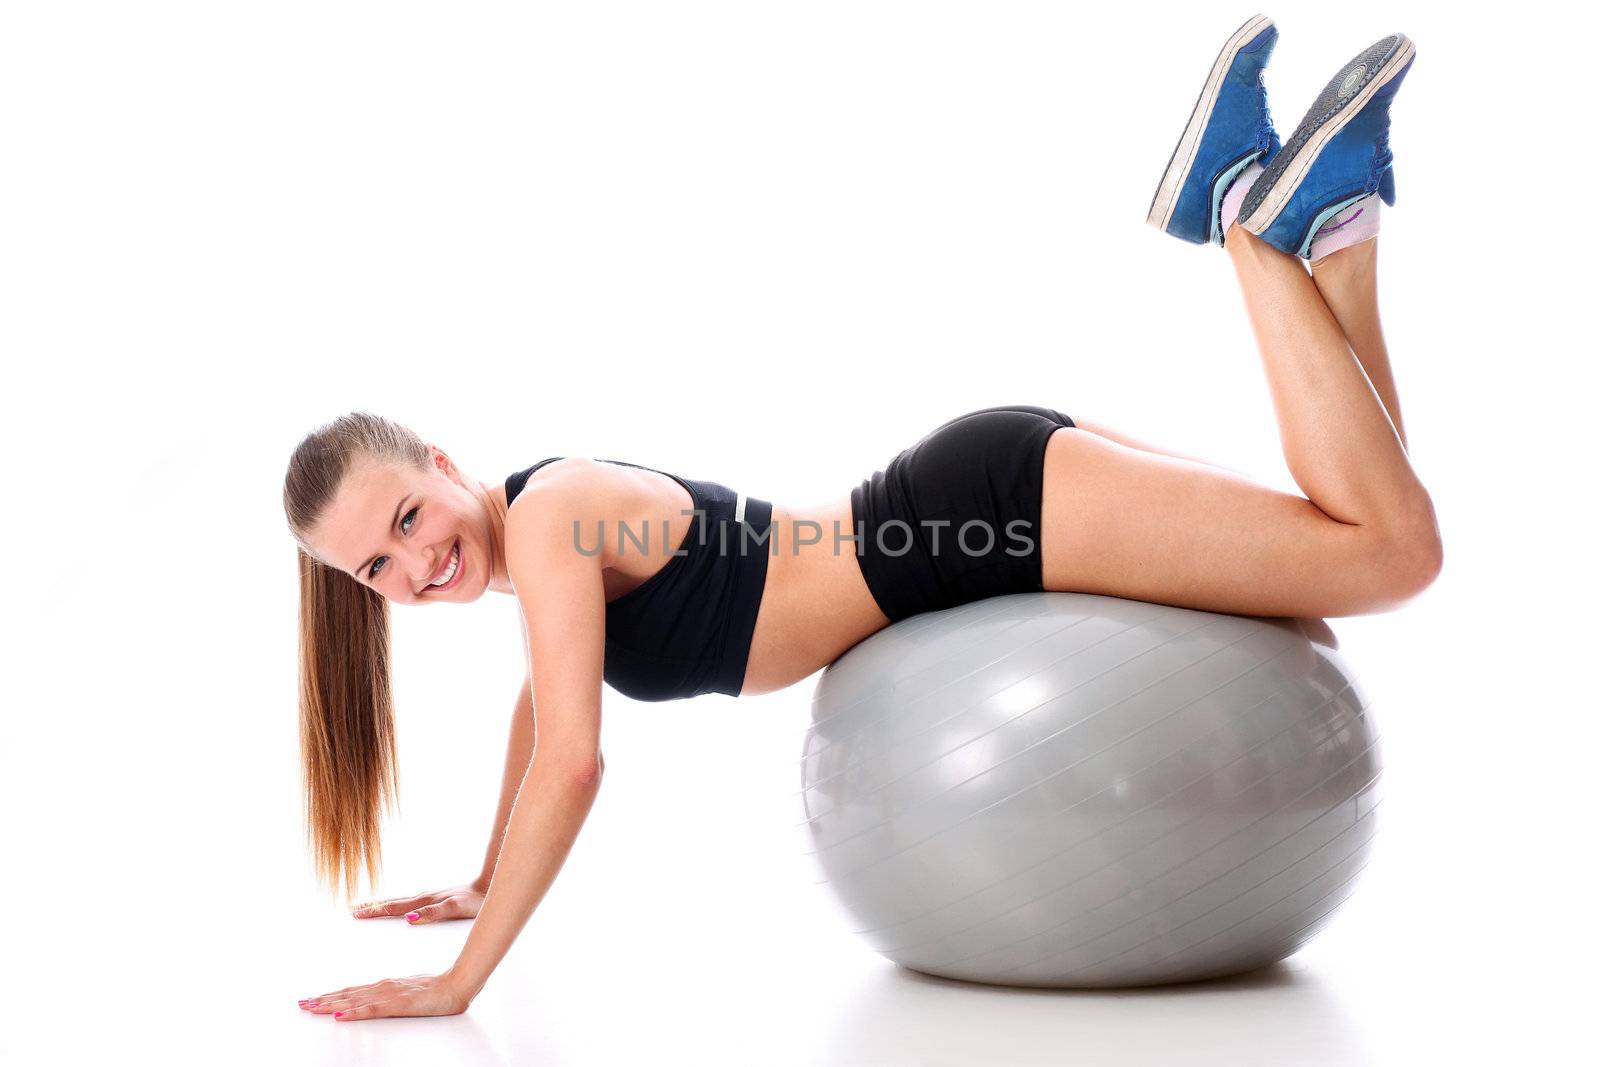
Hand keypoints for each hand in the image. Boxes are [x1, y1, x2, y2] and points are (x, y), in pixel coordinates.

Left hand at [298, 972, 470, 1020]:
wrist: (457, 984)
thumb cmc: (437, 990)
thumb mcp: (409, 993)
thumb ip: (392, 998)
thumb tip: (375, 1002)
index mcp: (385, 985)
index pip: (352, 991)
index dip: (331, 995)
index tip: (313, 999)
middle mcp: (383, 987)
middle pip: (347, 995)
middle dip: (323, 1000)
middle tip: (302, 1004)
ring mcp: (389, 995)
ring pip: (353, 1001)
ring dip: (330, 1005)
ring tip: (311, 1007)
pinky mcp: (398, 1005)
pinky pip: (371, 1010)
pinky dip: (353, 1012)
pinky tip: (340, 1016)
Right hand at [350, 880, 486, 924]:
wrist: (490, 888)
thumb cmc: (474, 901)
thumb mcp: (454, 908)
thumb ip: (433, 913)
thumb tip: (408, 918)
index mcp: (424, 901)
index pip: (394, 907)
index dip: (375, 911)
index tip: (355, 912)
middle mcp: (424, 897)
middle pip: (393, 902)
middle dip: (373, 906)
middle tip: (352, 909)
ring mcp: (429, 897)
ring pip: (400, 901)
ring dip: (383, 904)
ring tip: (368, 907)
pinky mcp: (436, 900)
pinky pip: (410, 903)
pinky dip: (398, 905)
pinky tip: (399, 910)